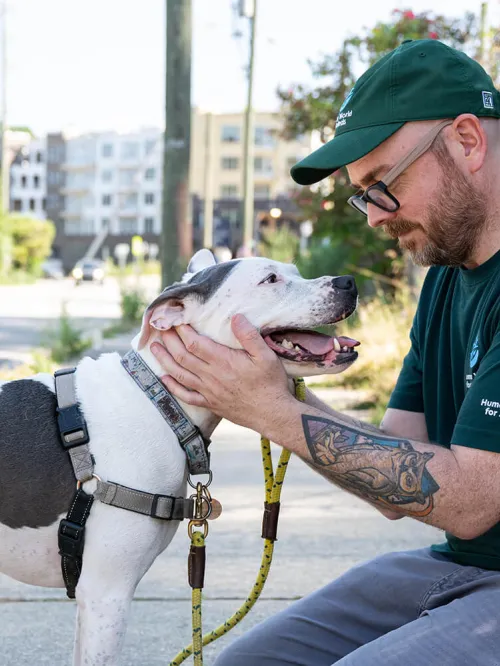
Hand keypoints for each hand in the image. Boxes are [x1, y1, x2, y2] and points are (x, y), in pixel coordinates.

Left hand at [150, 314, 294, 433]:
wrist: (273, 414)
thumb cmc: (271, 384)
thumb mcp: (266, 356)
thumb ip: (249, 336)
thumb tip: (235, 317)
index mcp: (224, 362)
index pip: (195, 343)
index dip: (182, 331)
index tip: (176, 319)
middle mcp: (211, 376)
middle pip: (183, 356)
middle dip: (169, 341)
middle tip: (160, 328)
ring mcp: (208, 391)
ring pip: (179, 374)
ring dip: (164, 360)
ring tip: (154, 348)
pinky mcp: (210, 403)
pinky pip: (186, 396)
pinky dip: (172, 387)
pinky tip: (164, 379)